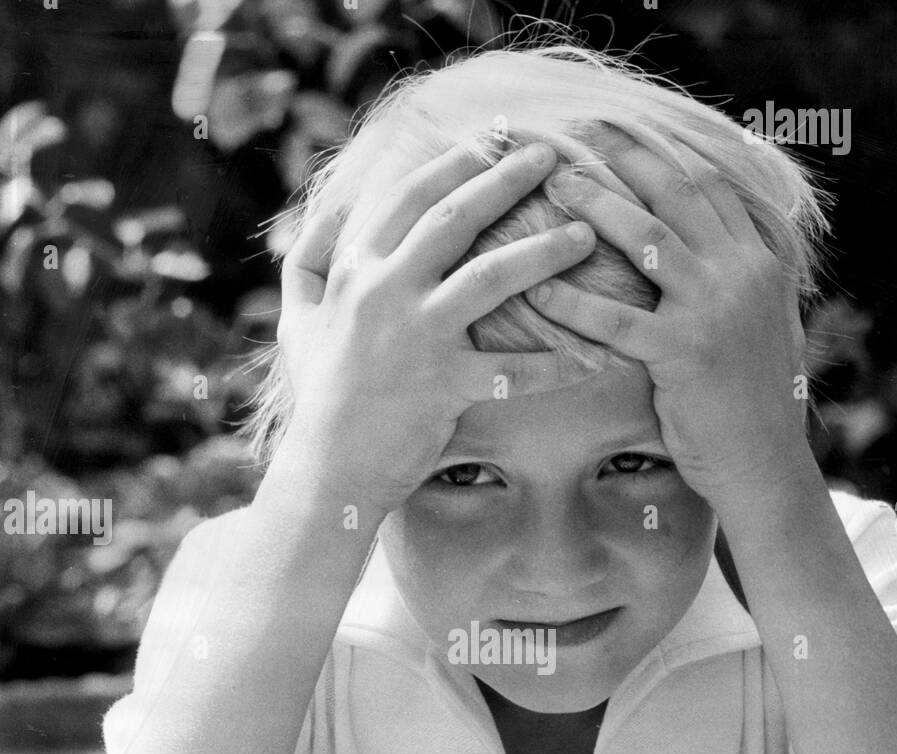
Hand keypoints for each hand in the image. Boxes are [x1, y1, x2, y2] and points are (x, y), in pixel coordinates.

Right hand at [276, 140, 598, 512]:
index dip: (452, 163)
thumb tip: (327, 215)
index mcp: (356, 269)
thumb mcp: (297, 320)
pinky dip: (556, 365)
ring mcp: (418, 337)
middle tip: (551, 157)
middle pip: (455, 218)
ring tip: (587, 234)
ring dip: (544, 251)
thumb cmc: (319, 394)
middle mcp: (386, 292)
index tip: (491, 141)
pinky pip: (513, 370)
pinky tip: (596, 354)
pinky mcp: (446, 386)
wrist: (328, 467)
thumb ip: (309, 262)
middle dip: (506, 180)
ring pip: (491, 278)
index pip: (408, 197)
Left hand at [525, 127, 811, 505]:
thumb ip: (748, 280)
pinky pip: (617, 321)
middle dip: (626, 158)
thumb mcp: (767, 326)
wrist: (765, 461)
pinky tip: (538, 288)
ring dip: (598, 206)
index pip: (709, 187)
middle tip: (578, 135)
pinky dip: (574, 303)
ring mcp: (715, 310)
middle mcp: (742, 273)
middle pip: (677, 194)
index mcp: (760, 262)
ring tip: (555, 185)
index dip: (663, 154)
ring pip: (649, 240)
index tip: (622, 131)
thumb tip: (726, 246)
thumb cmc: (755, 402)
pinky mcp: (684, 353)